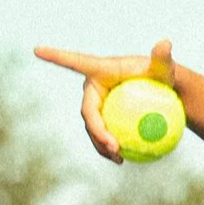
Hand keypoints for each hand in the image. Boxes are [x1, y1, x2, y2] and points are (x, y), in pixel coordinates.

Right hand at [32, 37, 176, 165]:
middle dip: (96, 130)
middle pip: (88, 111)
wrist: (163, 95)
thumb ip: (162, 57)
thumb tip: (166, 44)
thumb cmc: (161, 76)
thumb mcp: (164, 68)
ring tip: (119, 158)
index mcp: (100, 70)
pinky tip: (123, 160)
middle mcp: (93, 87)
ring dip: (101, 145)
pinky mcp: (103, 119)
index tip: (37, 49)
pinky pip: (102, 136)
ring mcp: (97, 105)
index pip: (76, 62)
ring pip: (93, 128)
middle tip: (114, 146)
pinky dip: (109, 148)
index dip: (56, 56)